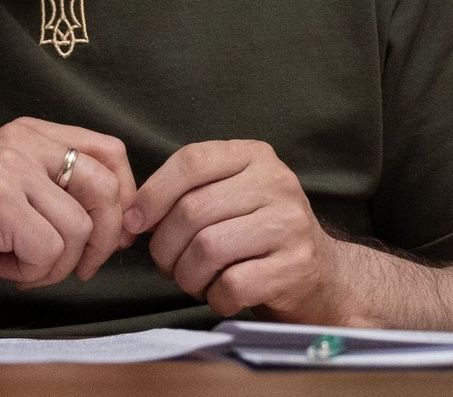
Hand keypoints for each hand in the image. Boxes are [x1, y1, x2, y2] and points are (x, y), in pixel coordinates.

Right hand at [0, 118, 135, 299]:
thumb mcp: (17, 196)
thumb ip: (66, 196)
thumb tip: (129, 225)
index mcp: (30, 133)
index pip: (110, 151)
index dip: (124, 196)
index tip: (115, 234)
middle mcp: (21, 141)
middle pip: (105, 187)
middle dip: (104, 240)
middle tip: (78, 267)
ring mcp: (8, 169)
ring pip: (79, 228)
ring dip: (58, 264)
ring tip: (22, 264)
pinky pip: (49, 249)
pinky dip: (33, 272)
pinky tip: (4, 266)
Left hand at [126, 139, 351, 321]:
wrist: (321, 275)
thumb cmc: (257, 233)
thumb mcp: (230, 195)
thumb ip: (187, 193)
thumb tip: (132, 217)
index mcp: (254, 156)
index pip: (191, 161)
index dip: (153, 193)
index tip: (134, 222)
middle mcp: (277, 183)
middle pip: (193, 210)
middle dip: (165, 246)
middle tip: (167, 264)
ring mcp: (290, 224)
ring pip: (208, 249)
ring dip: (187, 275)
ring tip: (193, 280)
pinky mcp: (296, 267)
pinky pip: (232, 284)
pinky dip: (214, 297)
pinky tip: (220, 294)